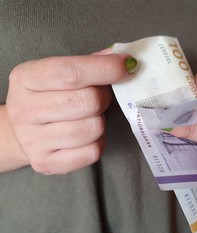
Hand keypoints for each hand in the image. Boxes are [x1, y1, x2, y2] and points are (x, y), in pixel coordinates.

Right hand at [6, 49, 136, 173]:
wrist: (22, 132)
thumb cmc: (48, 97)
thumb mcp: (57, 73)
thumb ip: (88, 63)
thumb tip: (121, 58)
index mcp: (26, 78)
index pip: (71, 72)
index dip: (106, 69)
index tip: (127, 66)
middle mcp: (24, 110)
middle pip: (88, 102)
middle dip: (103, 98)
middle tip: (99, 98)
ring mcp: (33, 140)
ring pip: (93, 129)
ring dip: (100, 122)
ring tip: (89, 117)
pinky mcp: (46, 163)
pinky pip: (92, 152)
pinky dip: (98, 143)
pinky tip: (87, 136)